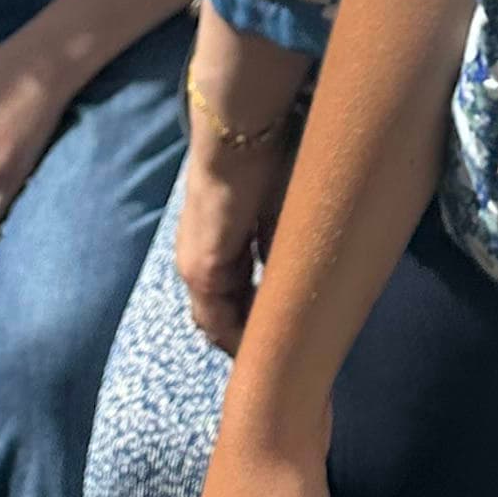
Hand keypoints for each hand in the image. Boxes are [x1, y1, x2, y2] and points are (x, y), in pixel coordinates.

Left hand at [178, 130, 296, 356]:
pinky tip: (267, 348)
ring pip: (219, 322)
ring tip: (276, 361)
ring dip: (245, 341)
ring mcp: (196, 269)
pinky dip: (241, 337)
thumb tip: (302, 282)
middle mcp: (199, 262)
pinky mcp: (204, 271)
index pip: (233, 298)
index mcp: (216, 248)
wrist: (239, 136)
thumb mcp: (283, 214)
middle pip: (222, 316)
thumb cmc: (269, 161)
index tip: (281, 338)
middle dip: (248, 338)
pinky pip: (221, 319)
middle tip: (279, 360)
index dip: (254, 320)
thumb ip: (283, 249)